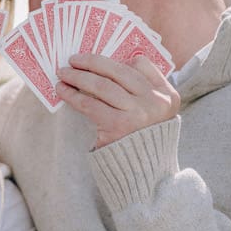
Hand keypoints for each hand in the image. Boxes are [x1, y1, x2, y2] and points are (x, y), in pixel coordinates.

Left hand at [56, 53, 179, 147]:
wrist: (145, 173)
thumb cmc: (142, 139)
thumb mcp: (153, 113)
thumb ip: (140, 90)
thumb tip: (104, 68)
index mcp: (167, 95)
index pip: (142, 64)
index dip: (118, 58)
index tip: (98, 57)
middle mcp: (155, 102)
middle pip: (119, 71)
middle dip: (92, 62)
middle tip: (73, 59)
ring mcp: (138, 114)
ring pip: (103, 86)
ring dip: (79, 77)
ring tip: (64, 73)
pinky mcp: (118, 126)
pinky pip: (91, 104)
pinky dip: (74, 95)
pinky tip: (63, 91)